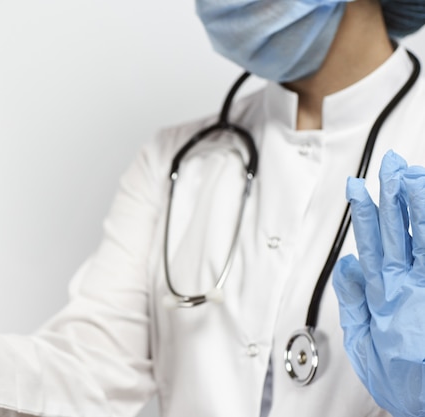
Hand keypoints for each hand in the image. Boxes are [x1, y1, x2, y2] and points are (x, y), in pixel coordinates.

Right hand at [333, 150, 424, 415]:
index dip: (364, 212)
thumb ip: (353, 303)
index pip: (371, 242)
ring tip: (415, 176)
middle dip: (395, 195)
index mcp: (383, 297)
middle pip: (400, 232)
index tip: (360, 186)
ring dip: (419, 206)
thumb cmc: (407, 383)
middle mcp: (408, 288)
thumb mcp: (363, 346)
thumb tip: (347, 266)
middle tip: (394, 166)